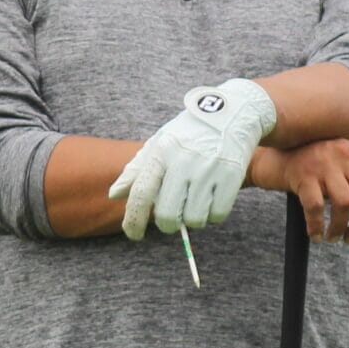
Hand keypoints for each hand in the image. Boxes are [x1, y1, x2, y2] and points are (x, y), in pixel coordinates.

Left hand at [107, 78, 278, 239]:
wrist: (234, 112)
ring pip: (194, 219)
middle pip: (168, 214)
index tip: (134, 235)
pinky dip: (214, 215)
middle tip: (172, 220)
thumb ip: (136, 169)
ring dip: (193, 219)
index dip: (134, 220)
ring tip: (196, 203)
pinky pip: (218, 214)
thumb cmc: (190, 132)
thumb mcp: (160, 143)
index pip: (141, 193)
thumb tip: (114, 194)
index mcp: (161, 152)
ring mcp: (208, 168)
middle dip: (168, 225)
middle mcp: (182, 160)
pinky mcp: (231, 175)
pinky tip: (213, 200)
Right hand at [249, 139, 348, 243]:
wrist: (272, 157)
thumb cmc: (311, 169)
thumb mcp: (341, 170)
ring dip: (341, 228)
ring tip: (333, 237)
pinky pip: (316, 207)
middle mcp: (345, 153)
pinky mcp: (302, 173)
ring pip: (346, 204)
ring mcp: (324, 162)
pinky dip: (317, 226)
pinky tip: (315, 235)